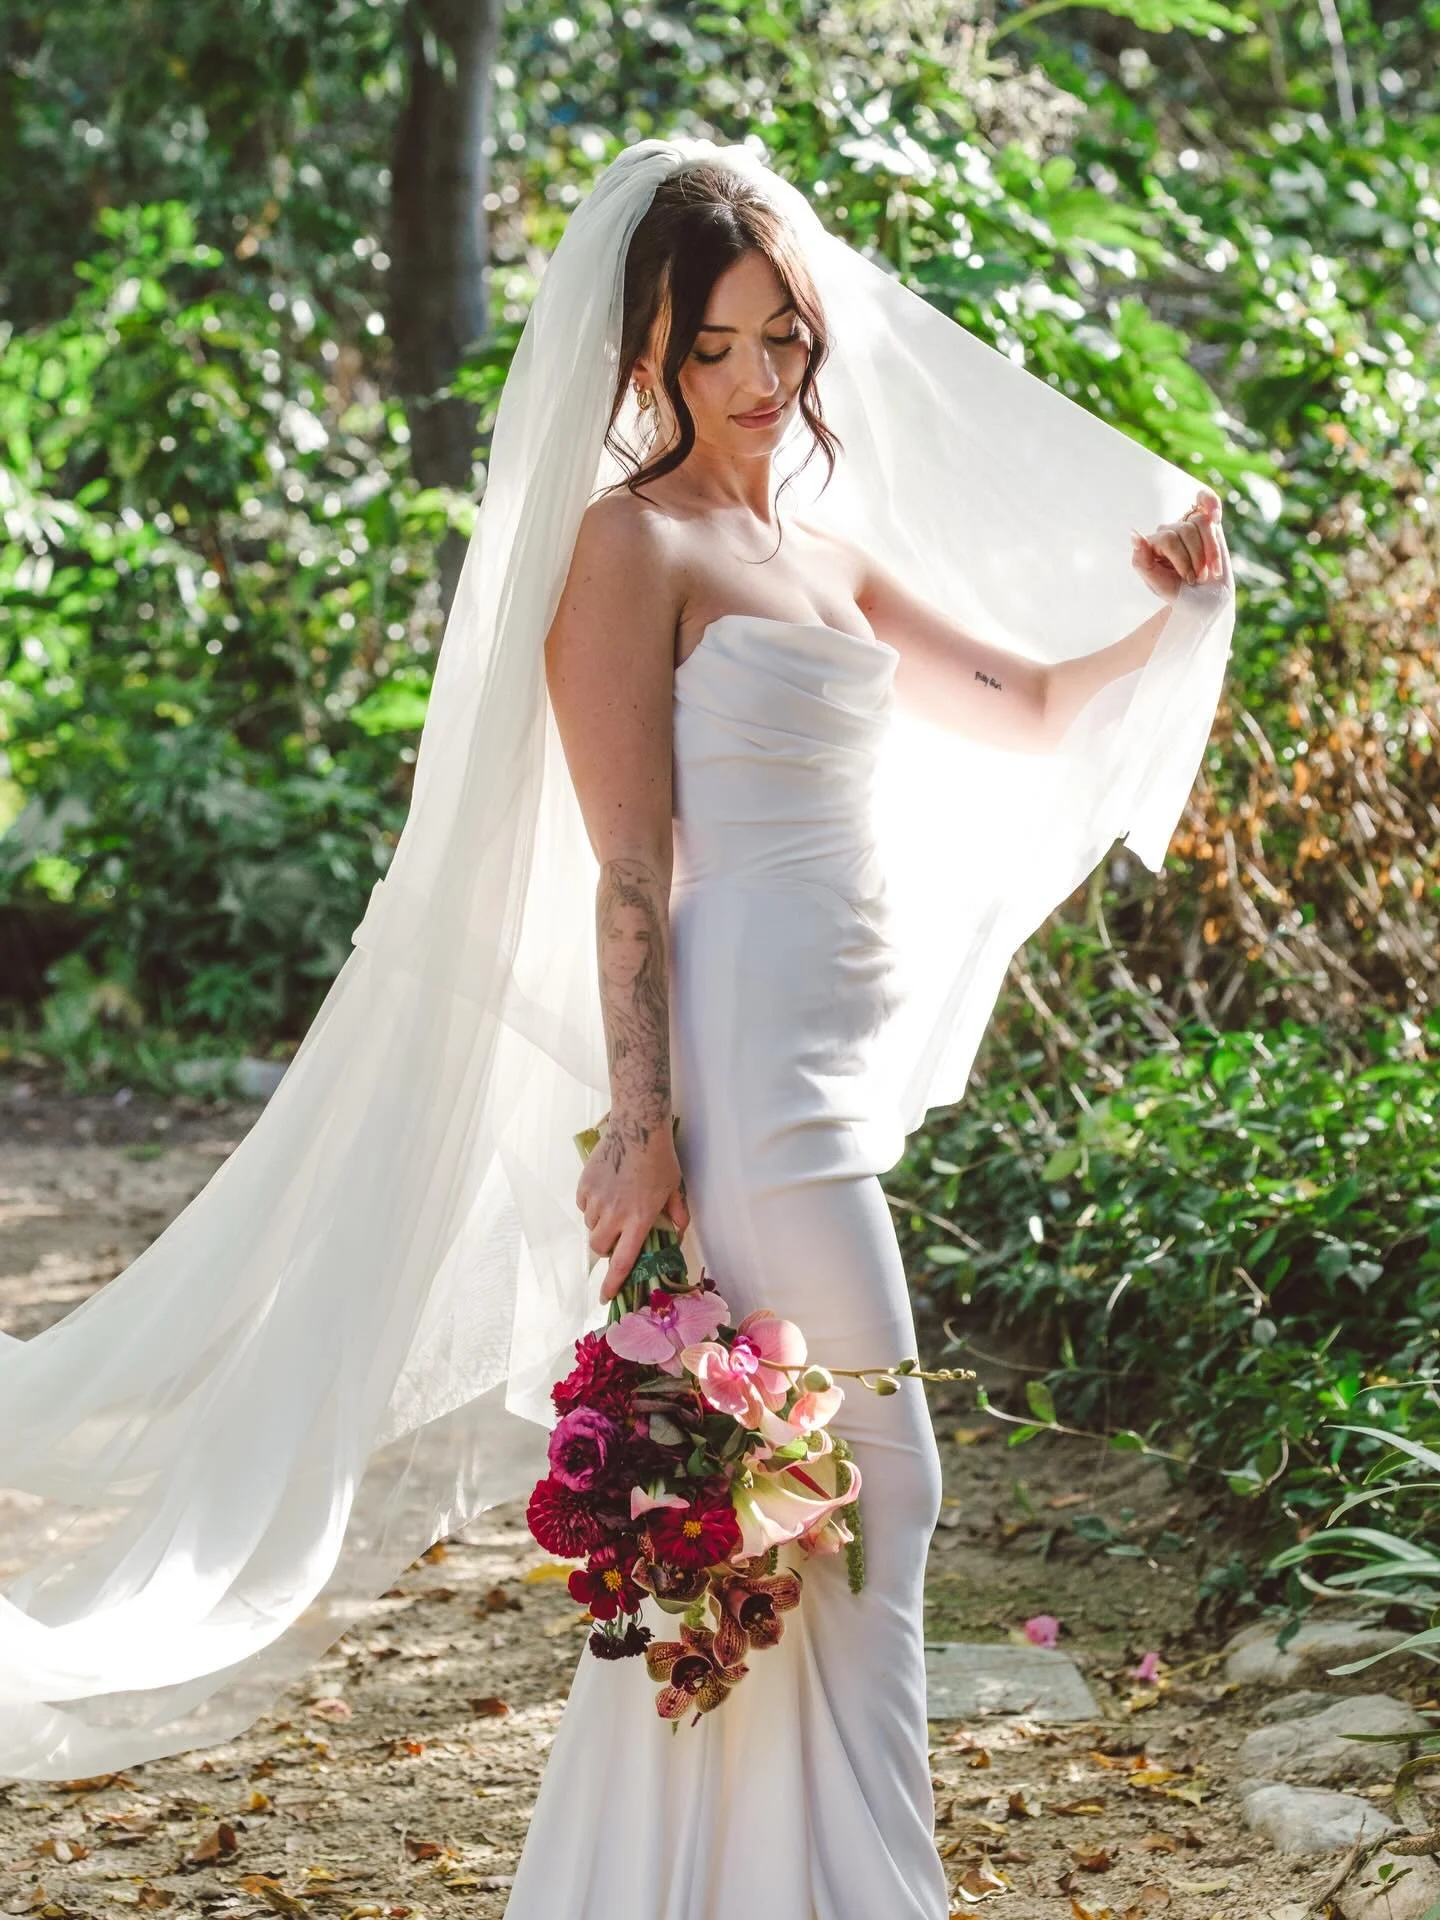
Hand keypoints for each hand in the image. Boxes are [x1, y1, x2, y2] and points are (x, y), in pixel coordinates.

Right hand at [577, 1112, 690, 1304]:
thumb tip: (680, 1231)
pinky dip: (590, 1205)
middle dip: (605, 1247)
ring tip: (614, 1206)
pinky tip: (604, 1190)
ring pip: (590, 1225)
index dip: (612, 1283)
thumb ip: (677, 1213)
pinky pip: (583, 1205)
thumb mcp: (674, 1188)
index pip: (622, 1262)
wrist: (638, 1128)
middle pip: (599, 1247)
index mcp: (639, 1221)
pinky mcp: (585, 1185)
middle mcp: (615, 1215)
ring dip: (599, 1224)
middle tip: (616, 1236)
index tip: (604, 1296)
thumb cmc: (661, 1159)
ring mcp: (597, 1200)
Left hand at [1131, 487, 1226, 602]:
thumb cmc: (1178, 593)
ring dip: (1210, 551)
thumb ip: (1141, 560)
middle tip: (1198, 579)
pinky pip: (1207, 503)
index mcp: (1151, 545)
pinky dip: (1213, 506)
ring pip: (1200, 522)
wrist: (1204, 600)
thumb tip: (1134, 534)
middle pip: (1186, 531)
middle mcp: (1167, 532)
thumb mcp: (1156, 583)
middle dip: (1196, 559)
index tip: (1189, 580)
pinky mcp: (1205, 524)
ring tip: (1209, 571)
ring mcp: (1185, 526)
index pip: (1169, 540)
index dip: (1183, 561)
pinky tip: (1216, 517)